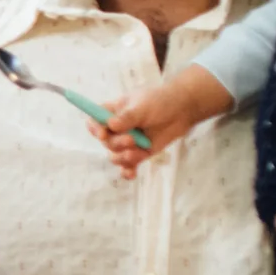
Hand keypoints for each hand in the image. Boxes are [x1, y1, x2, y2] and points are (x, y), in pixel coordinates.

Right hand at [94, 71, 230, 178]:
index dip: (94, 129)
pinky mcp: (139, 153)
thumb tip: (110, 125)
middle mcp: (116, 128)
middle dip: (117, 143)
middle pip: (105, 142)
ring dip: (123, 157)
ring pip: (115, 156)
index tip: (102, 134)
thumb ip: (126, 117)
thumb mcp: (141, 106)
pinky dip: (128, 171)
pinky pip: (128, 166)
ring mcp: (127, 142)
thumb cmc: (159, 101)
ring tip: (137, 152)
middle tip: (132, 139)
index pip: (94, 121)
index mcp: (112, 112)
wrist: (182, 110)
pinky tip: (132, 173)